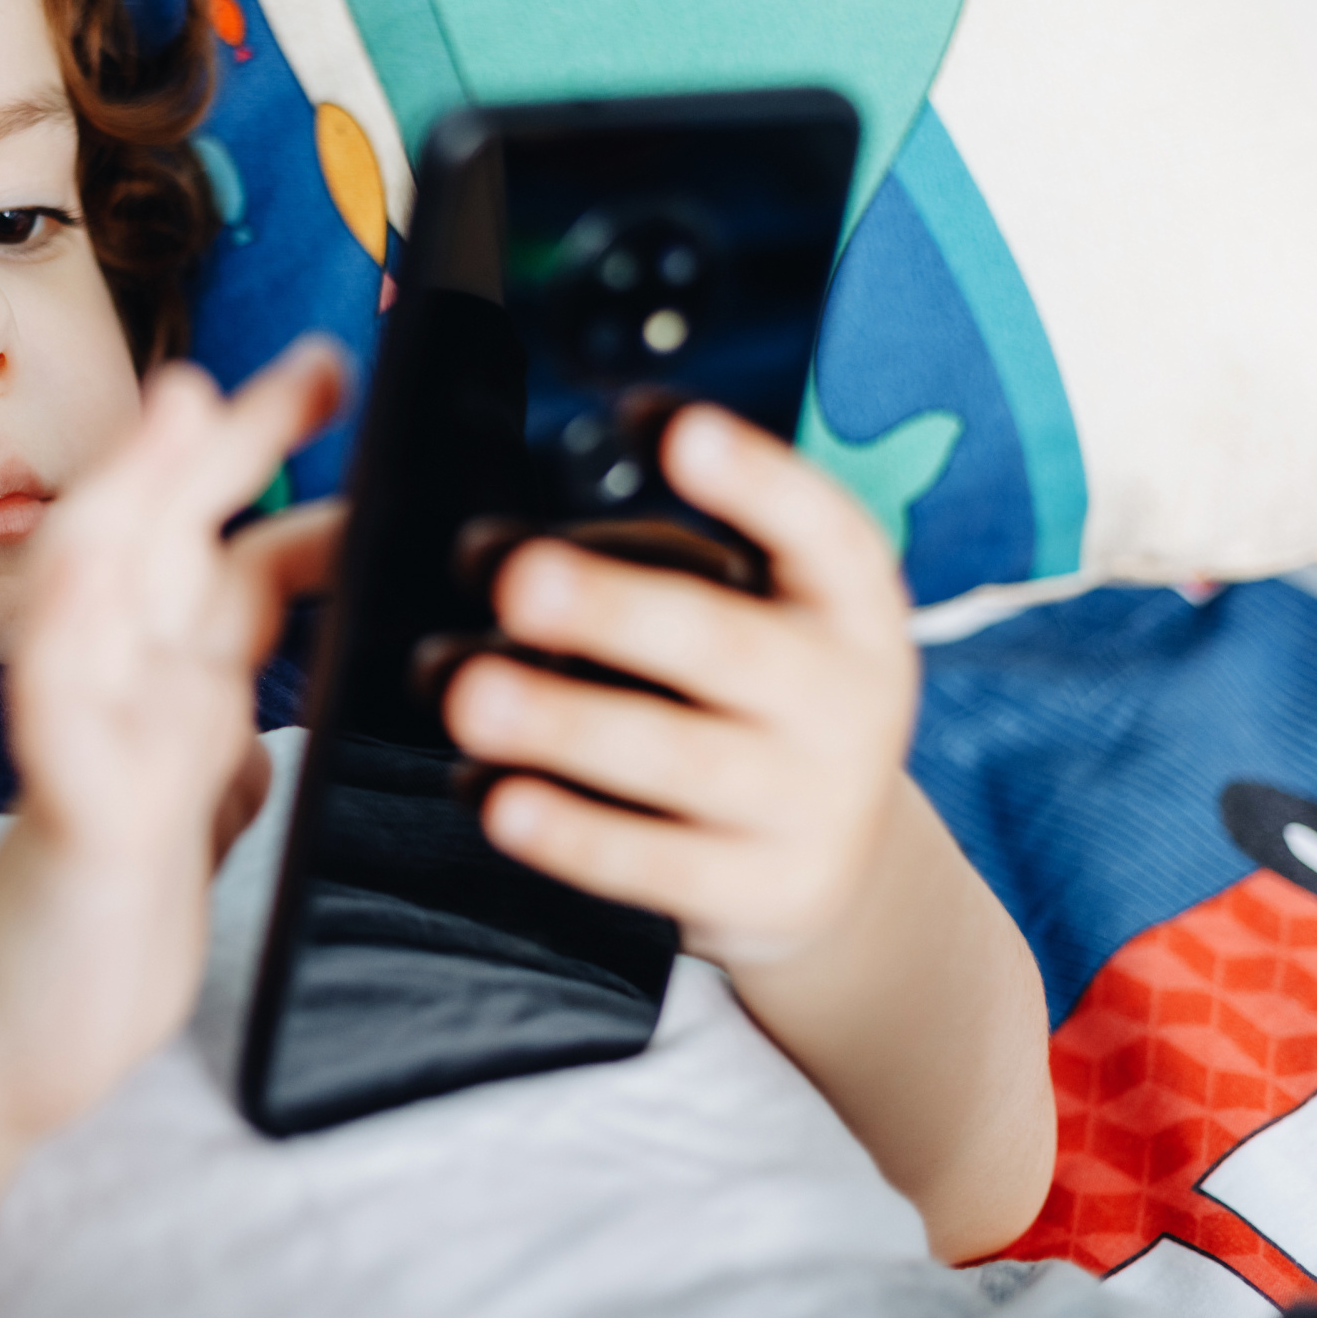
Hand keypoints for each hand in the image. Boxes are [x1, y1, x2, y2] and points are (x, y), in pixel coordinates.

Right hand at [0, 338, 344, 1134]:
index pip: (235, 557)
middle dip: (231, 438)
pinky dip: (67, 627)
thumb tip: (255, 730)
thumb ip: (218, 758)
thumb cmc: (102, 921)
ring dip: (137, 487)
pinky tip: (84, 567)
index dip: (289, 478)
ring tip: (183, 403)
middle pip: (168, 531)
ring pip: (98, 585)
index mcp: (171, 689)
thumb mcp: (194, 820)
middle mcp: (125, 690)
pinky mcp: (70, 807)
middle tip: (317, 357)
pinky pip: (58, 707)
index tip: (349, 395)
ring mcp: (87, 738)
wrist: (19, 1037)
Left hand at [444, 404, 917, 967]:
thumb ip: (663, 563)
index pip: (821, 527)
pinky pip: (657, 865)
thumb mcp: (762, 615)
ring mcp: (811, 802)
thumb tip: (503, 544)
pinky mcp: (763, 888)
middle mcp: (846, 696)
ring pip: (679, 758)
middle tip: (517, 579)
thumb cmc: (751, 701)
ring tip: (468, 693)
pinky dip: (573, 834)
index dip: (754, 478)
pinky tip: (496, 800)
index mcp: (848, 603)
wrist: (835, 861)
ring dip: (566, 724)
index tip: (671, 429)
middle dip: (616, 609)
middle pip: (725, 645)